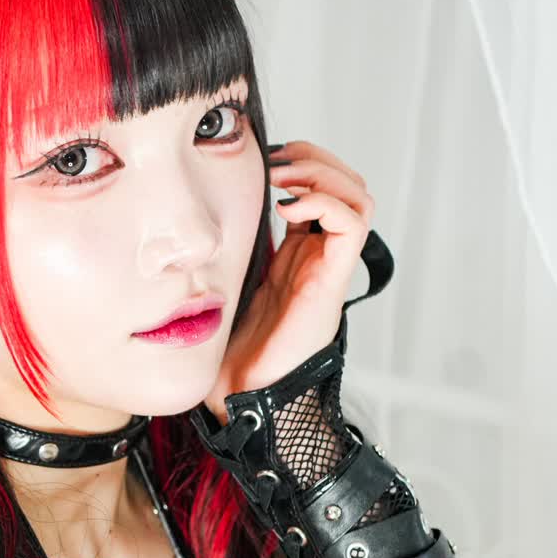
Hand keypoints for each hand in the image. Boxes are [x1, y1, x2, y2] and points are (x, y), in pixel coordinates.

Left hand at [203, 140, 373, 421]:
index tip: (262, 163)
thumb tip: (199, 222)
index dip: (299, 164)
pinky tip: (288, 208)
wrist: (243, 397)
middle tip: (276, 164)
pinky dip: (324, 201)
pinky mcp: (331, 281)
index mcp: (297, 256)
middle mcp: (319, 258)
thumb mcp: (223, 285)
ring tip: (283, 180)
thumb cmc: (230, 353)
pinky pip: (351, 222)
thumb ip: (225, 252)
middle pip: (347, 185)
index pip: (320, 191)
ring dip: (322, 174)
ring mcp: (329, 269)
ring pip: (358, 195)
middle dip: (314, 160)